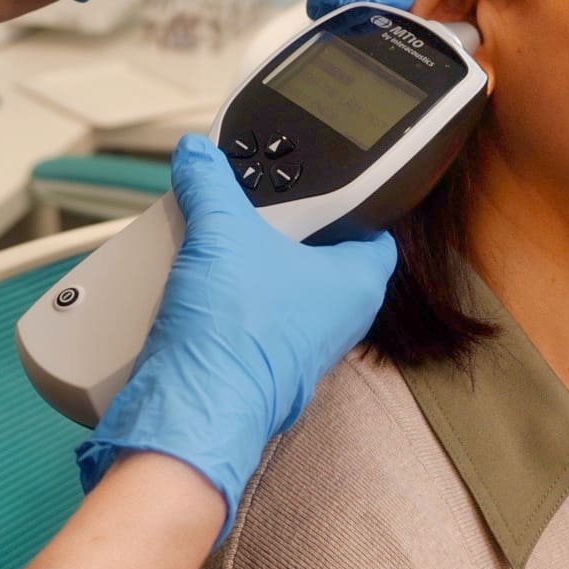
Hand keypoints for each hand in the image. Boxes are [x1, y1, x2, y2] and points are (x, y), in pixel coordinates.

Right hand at [75, 135, 395, 537]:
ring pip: (284, 285)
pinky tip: (202, 281)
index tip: (319, 181)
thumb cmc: (235, 335)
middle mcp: (340, 318)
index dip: (350, 198)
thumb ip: (211, 182)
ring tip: (221, 236)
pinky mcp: (265, 365)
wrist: (193, 412)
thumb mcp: (222, 232)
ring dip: (253, 261)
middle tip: (256, 202)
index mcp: (359, 283)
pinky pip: (256, 316)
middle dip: (287, 226)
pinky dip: (233, 296)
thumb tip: (199, 155)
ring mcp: (303, 346)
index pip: (374, 225)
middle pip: (321, 251)